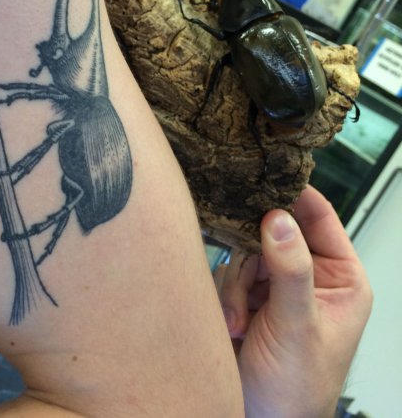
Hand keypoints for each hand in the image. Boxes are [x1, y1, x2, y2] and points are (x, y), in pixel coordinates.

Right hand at [217, 186, 372, 417]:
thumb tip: (279, 219)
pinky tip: (230, 326)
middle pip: (272, 233)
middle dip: (253, 259)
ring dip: (235, 288)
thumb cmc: (297, 387)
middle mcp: (309, 279)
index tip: (266, 177)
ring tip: (238, 322)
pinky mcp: (245, 302)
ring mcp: (275, 290)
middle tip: (248, 282)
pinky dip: (223, 300)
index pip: (320, 219)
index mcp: (340, 281)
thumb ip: (290, 270)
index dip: (296, 197)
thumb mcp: (297, 325)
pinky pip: (226, 277)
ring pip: (244, 255)